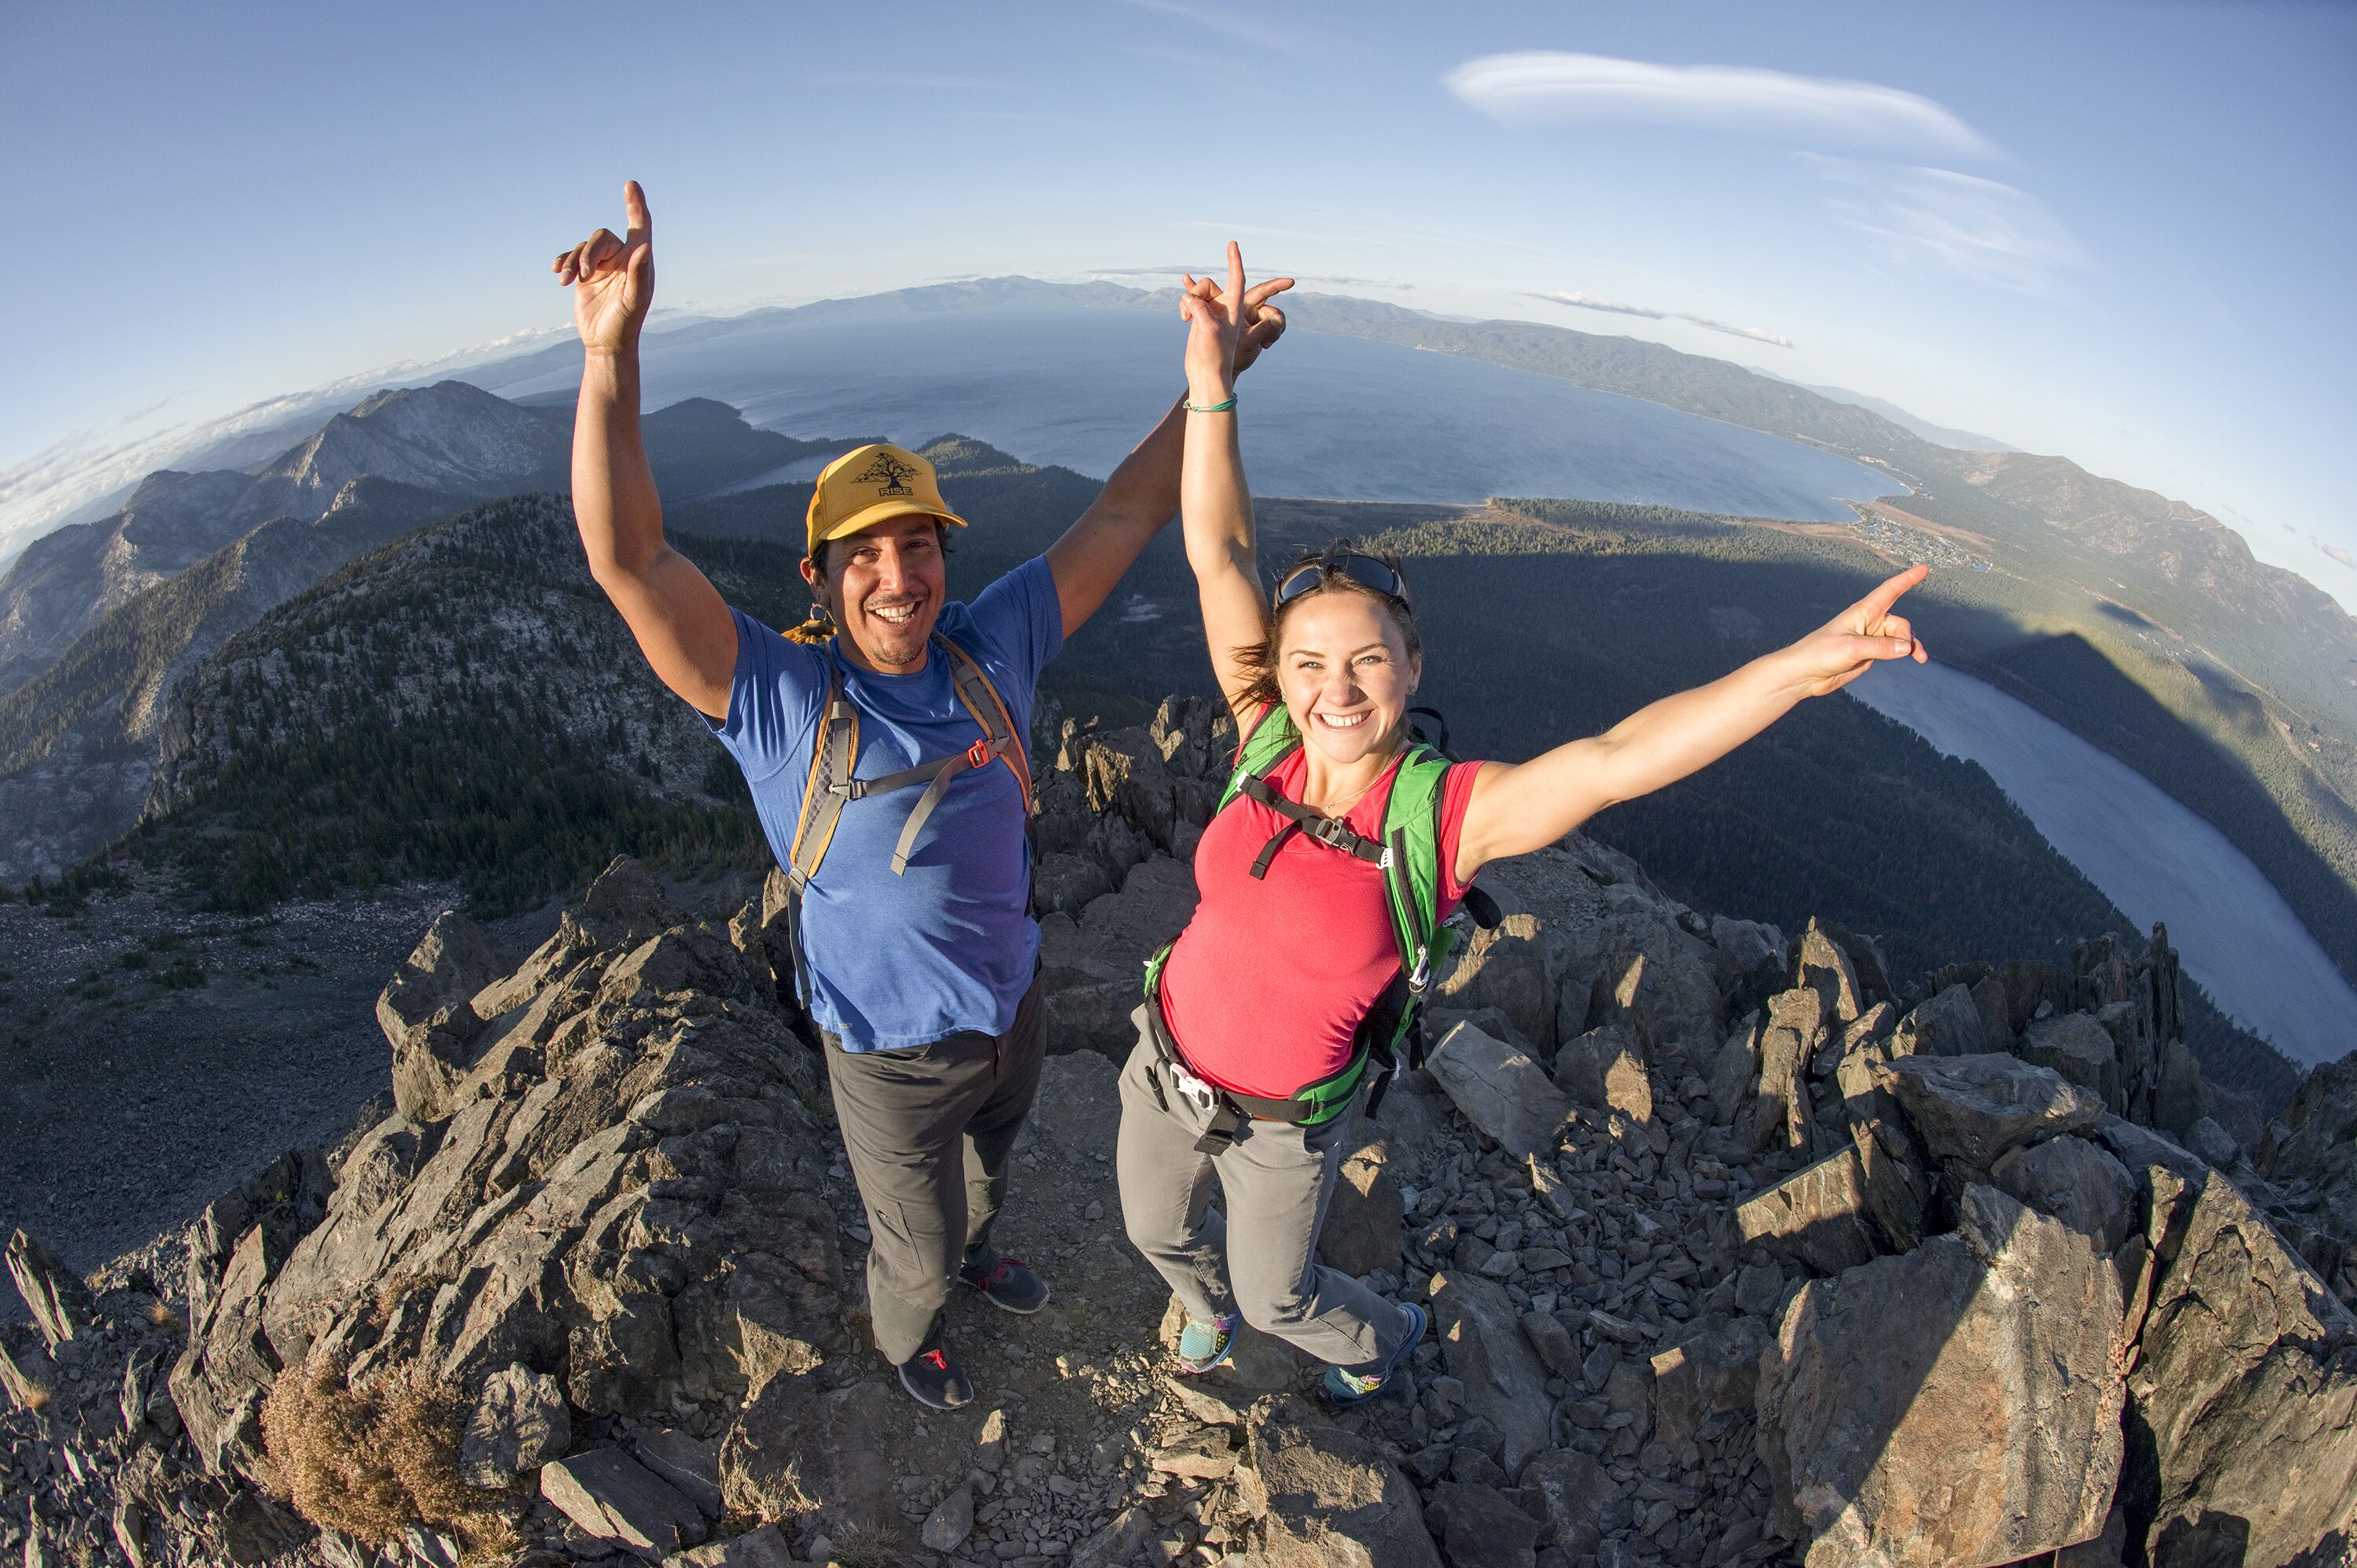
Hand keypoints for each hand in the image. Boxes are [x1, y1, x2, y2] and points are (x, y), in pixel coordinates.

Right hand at [554, 180, 654, 353]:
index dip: (635, 205)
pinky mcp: (585, 274)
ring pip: (583, 247)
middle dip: (589, 252)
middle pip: (601, 237)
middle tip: (583, 275)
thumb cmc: (624, 325)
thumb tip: (643, 248)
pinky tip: (556, 272)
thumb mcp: (633, 302)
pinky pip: (570, 257)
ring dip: (572, 260)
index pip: (639, 226)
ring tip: (564, 280)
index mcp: (639, 261)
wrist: (604, 343)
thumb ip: (638, 275)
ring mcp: (603, 265)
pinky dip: (562, 262)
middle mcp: (622, 259)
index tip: (630, 184)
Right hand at [1180, 243, 1292, 397]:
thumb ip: (1199, 308)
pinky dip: (1184, 306)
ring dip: (1187, 303)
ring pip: (1195, 294)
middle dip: (1195, 294)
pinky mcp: (1199, 320)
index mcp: (1233, 308)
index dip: (1235, 260)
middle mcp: (1223, 308)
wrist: (1206, 374)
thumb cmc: (1214, 355)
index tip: (1233, 244)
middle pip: (1207, 286)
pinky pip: (1190, 303)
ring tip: (1186, 321)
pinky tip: (1181, 316)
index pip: (1236, 278)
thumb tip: (1189, 299)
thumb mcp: (1208, 329)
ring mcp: (1210, 313)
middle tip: (1190, 315)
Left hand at [1785, 564, 1930, 696]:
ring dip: (1911, 646)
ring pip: (1900, 638)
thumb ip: (1881, 647)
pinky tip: (1914, 658)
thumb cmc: (1821, 652)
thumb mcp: (1852, 648)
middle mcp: (1869, 622)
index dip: (1907, 579)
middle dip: (1906, 635)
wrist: (1805, 674)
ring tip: (1920, 658)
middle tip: (1905, 651)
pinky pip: (1894, 650)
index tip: (1924, 569)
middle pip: (1899, 623)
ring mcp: (1871, 639)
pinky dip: (1905, 653)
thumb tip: (1907, 647)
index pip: (1890, 591)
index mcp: (1862, 611)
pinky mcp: (1870, 653)